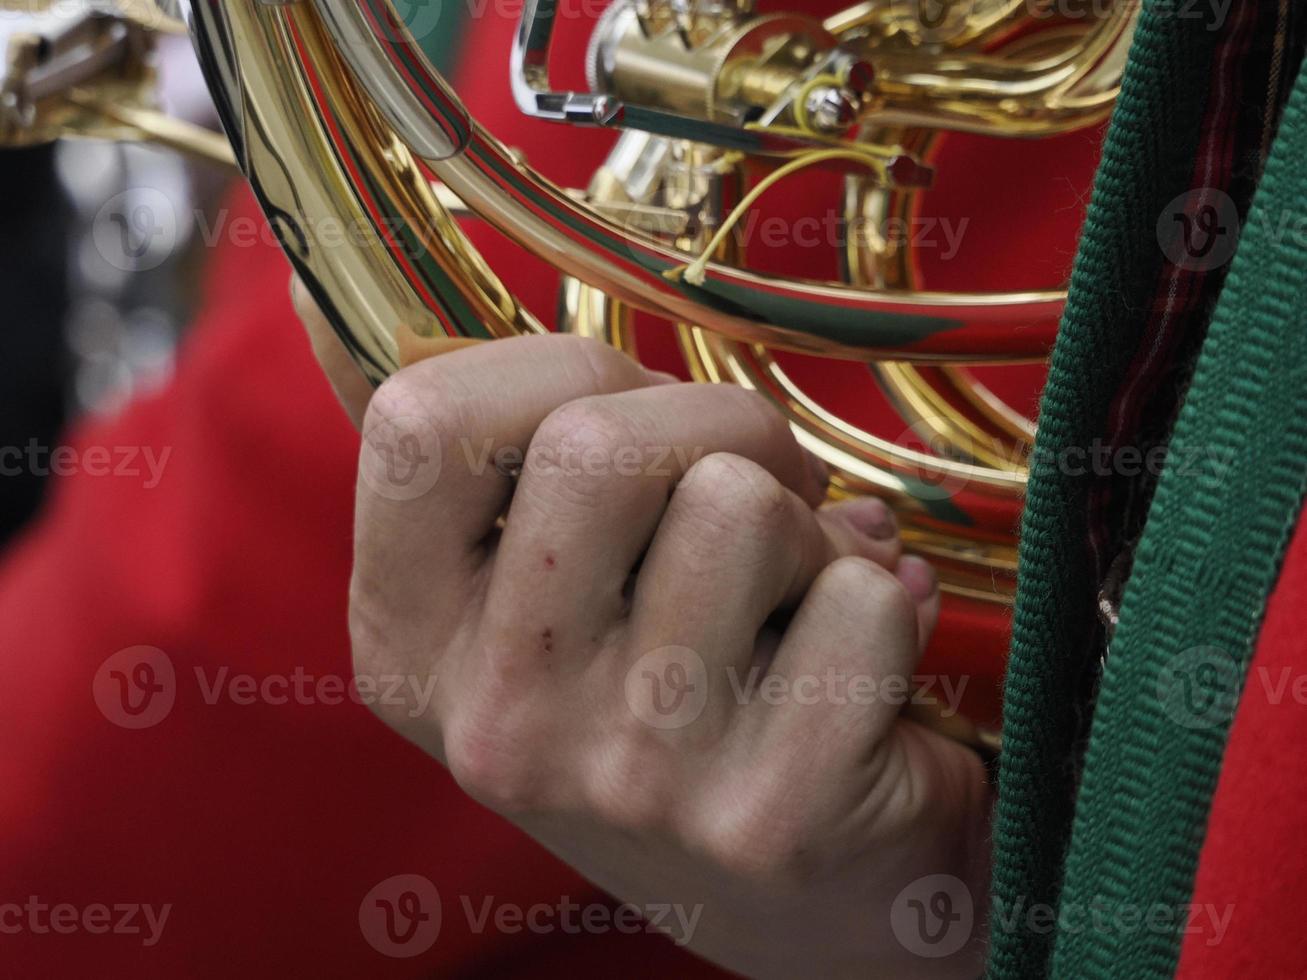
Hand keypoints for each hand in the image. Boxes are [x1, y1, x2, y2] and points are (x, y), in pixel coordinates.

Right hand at [295, 279, 990, 977]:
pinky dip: (885, 597)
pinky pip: (861, 597)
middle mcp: (495, 723)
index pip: (421, 421)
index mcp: (409, 645)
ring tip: (796, 593)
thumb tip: (374, 282)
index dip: (553, 367)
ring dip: (803, 524)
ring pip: (740, 509)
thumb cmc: (665, 699)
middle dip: (721, 425)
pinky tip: (856, 660)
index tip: (624, 412)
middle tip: (759, 486)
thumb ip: (495, 462)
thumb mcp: (534, 598)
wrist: (803, 898)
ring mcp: (627, 777)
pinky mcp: (766, 817)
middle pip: (597, 448)